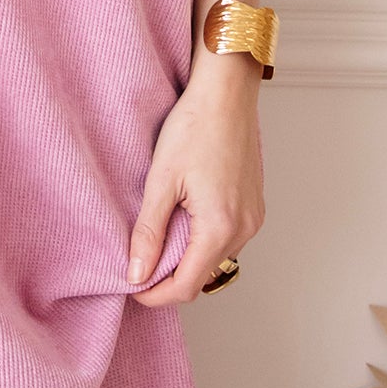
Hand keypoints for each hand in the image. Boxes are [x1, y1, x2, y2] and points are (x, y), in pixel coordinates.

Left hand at [127, 54, 264, 306]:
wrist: (227, 92)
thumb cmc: (195, 126)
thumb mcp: (161, 180)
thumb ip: (148, 232)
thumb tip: (136, 274)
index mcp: (220, 227)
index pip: (187, 286)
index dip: (156, 294)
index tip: (132, 287)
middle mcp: (244, 228)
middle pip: (203, 276)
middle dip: (169, 277)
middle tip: (139, 262)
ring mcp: (253, 217)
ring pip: (216, 258)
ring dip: (187, 258)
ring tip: (157, 239)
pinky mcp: (255, 205)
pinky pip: (228, 238)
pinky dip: (203, 240)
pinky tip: (182, 220)